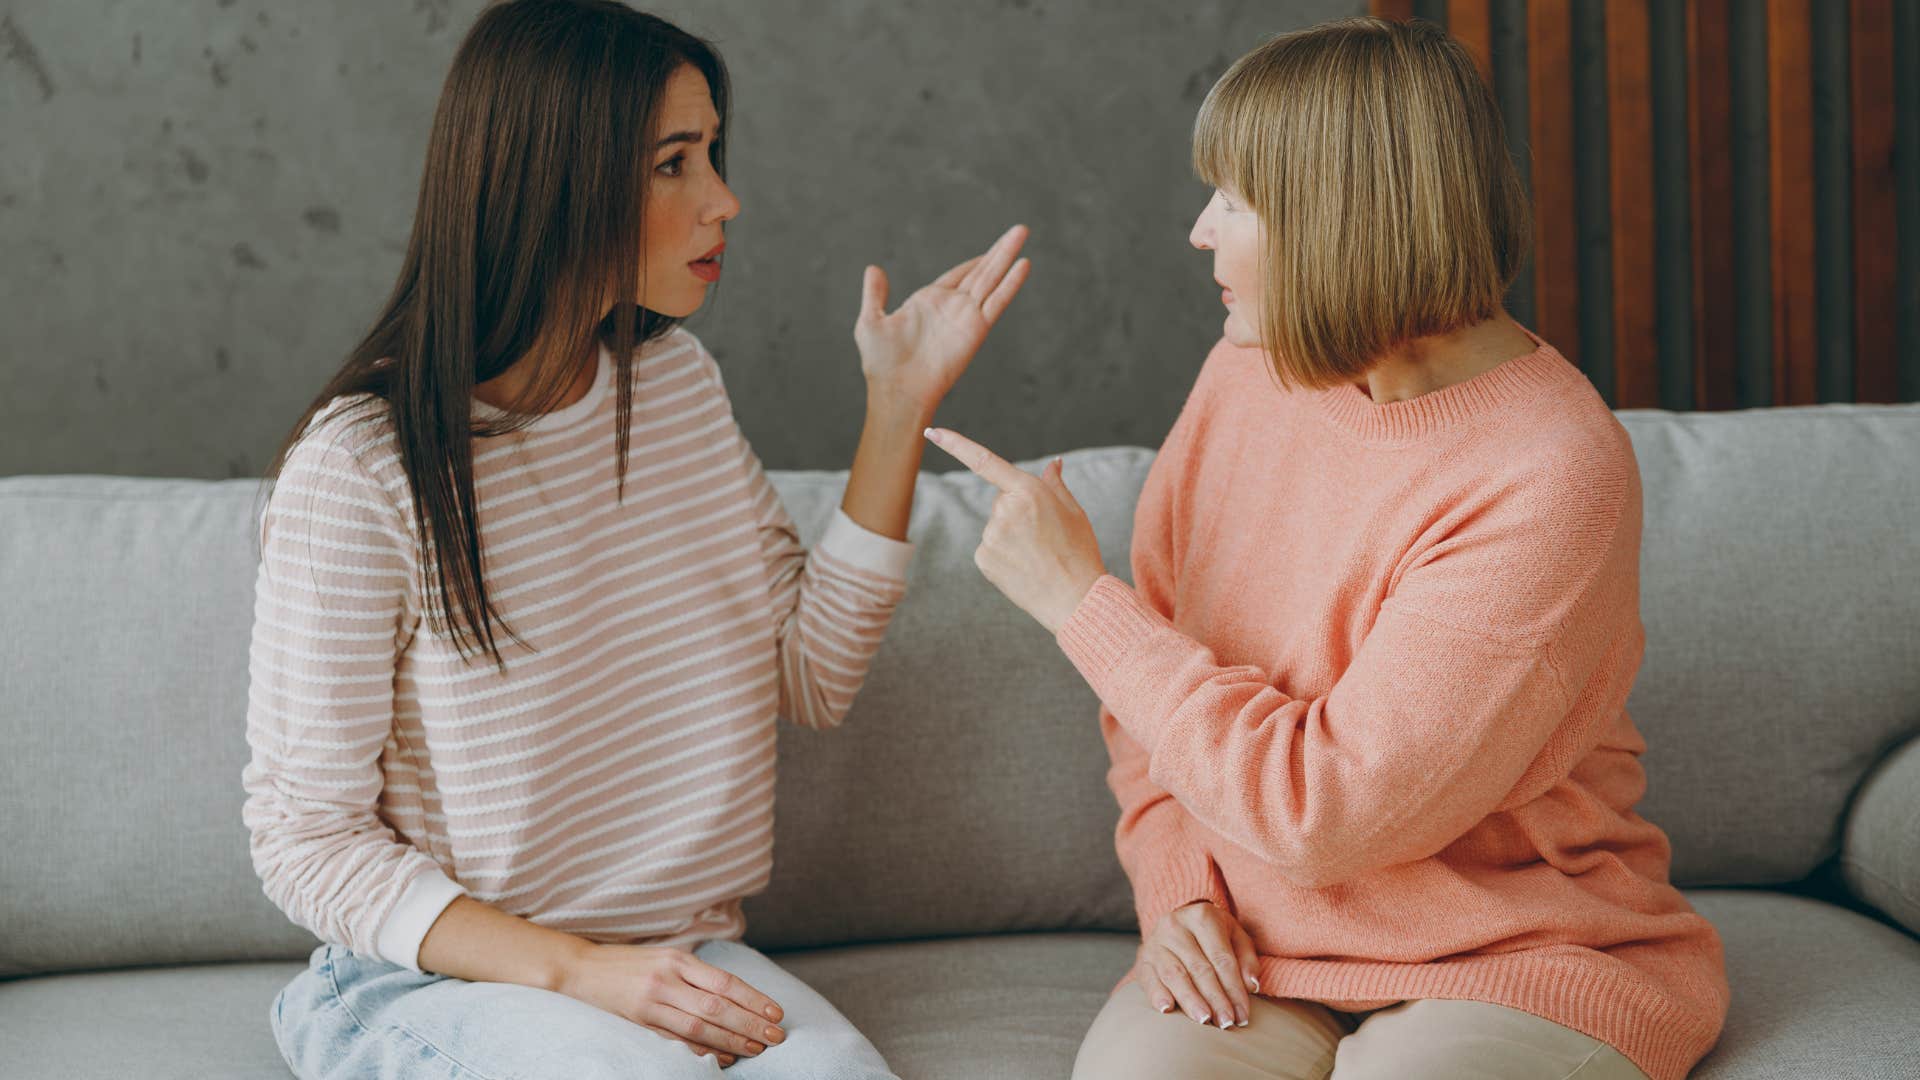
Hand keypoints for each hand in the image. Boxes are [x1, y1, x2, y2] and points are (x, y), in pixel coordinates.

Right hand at [555, 942, 786, 1065]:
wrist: (581, 969)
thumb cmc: (630, 963)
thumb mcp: (665, 956)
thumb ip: (696, 973)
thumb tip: (735, 994)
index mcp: (678, 959)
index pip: (725, 981)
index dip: (753, 999)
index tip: (775, 1012)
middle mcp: (666, 980)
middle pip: (717, 1006)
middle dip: (750, 1024)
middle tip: (775, 1036)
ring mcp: (651, 1002)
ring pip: (699, 1026)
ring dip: (731, 1041)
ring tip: (755, 1049)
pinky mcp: (638, 1022)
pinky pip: (675, 1040)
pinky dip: (701, 1051)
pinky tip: (721, 1058)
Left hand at [855, 225, 1031, 418]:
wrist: (897, 390)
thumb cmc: (882, 363)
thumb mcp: (871, 321)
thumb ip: (875, 294)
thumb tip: (873, 268)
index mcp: (929, 302)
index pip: (958, 275)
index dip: (975, 261)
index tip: (991, 249)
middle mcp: (952, 306)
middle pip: (981, 271)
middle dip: (999, 250)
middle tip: (1020, 230)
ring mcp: (966, 316)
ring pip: (992, 278)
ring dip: (1007, 255)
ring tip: (1023, 232)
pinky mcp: (976, 328)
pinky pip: (997, 301)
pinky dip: (1010, 283)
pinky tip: (1023, 264)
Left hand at [922, 428, 1104, 632]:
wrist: (1075, 598)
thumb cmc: (1079, 552)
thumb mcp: (1074, 511)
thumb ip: (1054, 484)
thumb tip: (1052, 463)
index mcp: (1028, 491)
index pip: (984, 461)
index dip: (955, 444)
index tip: (931, 432)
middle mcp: (1004, 510)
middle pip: (1001, 501)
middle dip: (1017, 512)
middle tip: (1043, 535)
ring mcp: (991, 536)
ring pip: (995, 526)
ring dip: (1011, 535)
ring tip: (1036, 554)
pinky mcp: (983, 558)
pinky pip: (989, 548)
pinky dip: (1003, 554)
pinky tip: (1023, 566)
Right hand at [1137, 901, 1261, 1029]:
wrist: (1178, 923)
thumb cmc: (1212, 935)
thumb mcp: (1235, 936)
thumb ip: (1247, 959)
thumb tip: (1251, 985)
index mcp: (1202, 916)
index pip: (1222, 958)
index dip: (1234, 989)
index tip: (1242, 1014)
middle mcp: (1176, 925)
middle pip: (1199, 968)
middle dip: (1215, 999)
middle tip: (1226, 1022)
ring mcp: (1156, 941)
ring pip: (1174, 974)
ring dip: (1190, 1000)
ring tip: (1204, 1019)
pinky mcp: (1142, 957)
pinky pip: (1148, 978)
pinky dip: (1157, 994)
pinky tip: (1167, 1009)